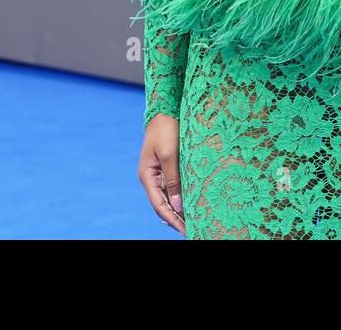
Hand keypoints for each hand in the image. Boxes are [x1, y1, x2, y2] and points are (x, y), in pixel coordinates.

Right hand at [138, 112, 184, 235]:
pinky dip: (180, 197)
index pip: (159, 205)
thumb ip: (173, 181)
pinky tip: (190, 203)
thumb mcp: (170, 155)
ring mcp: (158, 172)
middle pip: (162, 204)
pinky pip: (172, 187)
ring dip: (178, 209)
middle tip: (192, 230)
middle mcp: (150, 177)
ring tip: (193, 221)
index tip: (186, 230)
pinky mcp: (166, 166)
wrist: (166, 109)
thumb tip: (177, 206)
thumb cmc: (166, 129)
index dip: (172, 220)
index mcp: (147, 176)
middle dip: (175, 218)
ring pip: (168, 197)